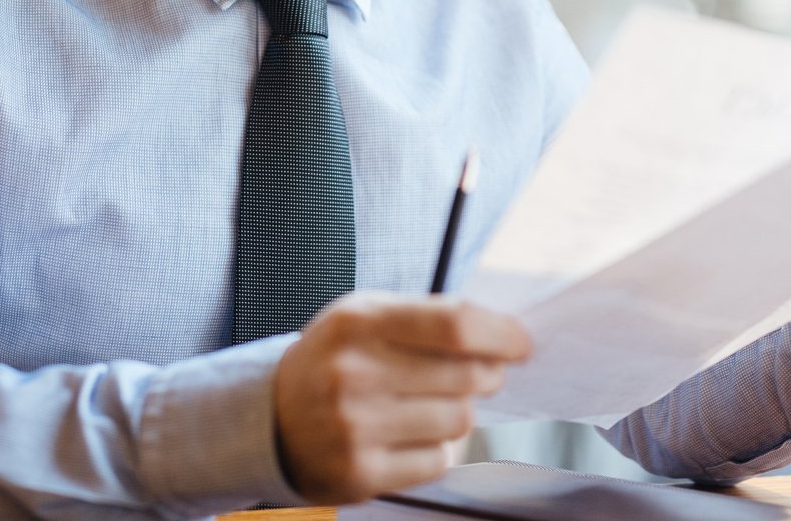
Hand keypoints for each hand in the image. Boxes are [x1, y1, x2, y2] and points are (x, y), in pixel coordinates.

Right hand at [272, 292, 530, 503]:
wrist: (269, 420)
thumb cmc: (334, 360)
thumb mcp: (364, 317)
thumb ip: (428, 317)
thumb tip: (504, 338)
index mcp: (357, 322)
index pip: (453, 325)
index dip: (500, 335)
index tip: (521, 344)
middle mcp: (353, 372)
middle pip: (466, 376)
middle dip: (485, 375)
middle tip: (476, 374)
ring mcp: (355, 427)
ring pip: (458, 421)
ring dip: (456, 413)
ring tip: (425, 405)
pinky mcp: (360, 473)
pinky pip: (438, 460)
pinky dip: (435, 449)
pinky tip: (405, 436)